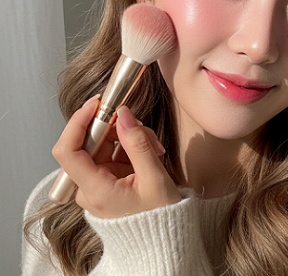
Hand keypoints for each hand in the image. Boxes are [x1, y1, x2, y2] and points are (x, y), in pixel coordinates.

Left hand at [52, 98, 181, 217]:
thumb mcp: (154, 179)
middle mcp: (89, 185)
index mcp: (94, 190)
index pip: (68, 150)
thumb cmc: (159, 218)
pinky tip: (150, 150)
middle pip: (91, 141)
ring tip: (154, 146)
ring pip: (105, 142)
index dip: (78, 122)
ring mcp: (98, 180)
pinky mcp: (108, 177)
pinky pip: (115, 149)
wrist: (163, 240)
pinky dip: (132, 144)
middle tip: (141, 127)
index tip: (97, 103)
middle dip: (116, 128)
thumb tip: (124, 113)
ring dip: (129, 135)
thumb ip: (138, 143)